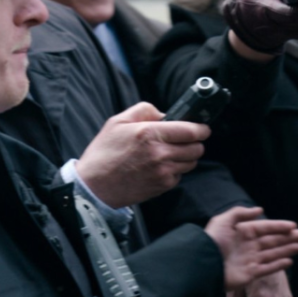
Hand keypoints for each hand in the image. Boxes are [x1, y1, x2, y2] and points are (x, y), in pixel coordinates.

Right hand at [77, 102, 210, 207]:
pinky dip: (175, 170)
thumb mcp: (118, 121)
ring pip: (191, 162)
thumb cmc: (104, 152)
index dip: (201, 129)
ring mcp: (163, 171)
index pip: (191, 131)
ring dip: (186, 157)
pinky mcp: (162, 185)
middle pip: (197, 148)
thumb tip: (166, 114)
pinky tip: (159, 167)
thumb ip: (144, 110)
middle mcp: (159, 153)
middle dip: (194, 142)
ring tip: (169, 153)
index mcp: (149, 133)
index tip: (203, 128)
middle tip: (184, 140)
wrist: (94, 186)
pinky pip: (180, 175)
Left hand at [203, 207, 297, 289]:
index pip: (265, 228)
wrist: (203, 265)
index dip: (279, 226)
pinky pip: (267, 269)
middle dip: (288, 238)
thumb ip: (241, 213)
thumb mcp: (223, 221)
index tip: (294, 225)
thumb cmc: (212, 242)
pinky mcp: (250, 274)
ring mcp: (250, 260)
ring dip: (287, 249)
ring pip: (273, 254)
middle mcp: (248, 246)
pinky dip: (278, 265)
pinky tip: (290, 261)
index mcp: (243, 232)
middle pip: (272, 240)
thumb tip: (259, 210)